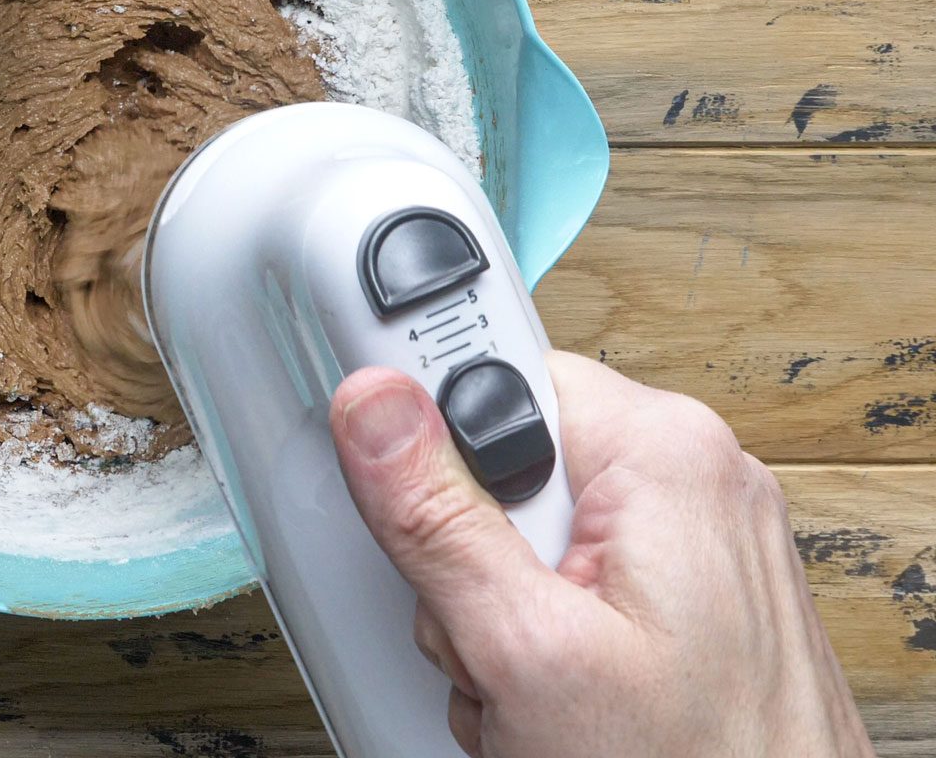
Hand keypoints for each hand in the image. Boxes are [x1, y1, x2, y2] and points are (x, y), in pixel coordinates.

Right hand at [328, 351, 873, 756]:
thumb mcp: (529, 653)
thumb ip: (438, 519)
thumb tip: (373, 403)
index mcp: (664, 453)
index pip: (495, 371)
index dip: (429, 436)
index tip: (380, 470)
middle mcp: (692, 478)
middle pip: (503, 463)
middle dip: (467, 560)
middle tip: (490, 641)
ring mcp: (697, 544)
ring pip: (524, 535)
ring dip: (498, 617)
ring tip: (532, 690)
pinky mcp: (691, 599)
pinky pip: (569, 581)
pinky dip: (544, 641)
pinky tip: (557, 699)